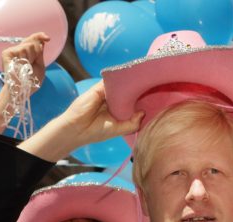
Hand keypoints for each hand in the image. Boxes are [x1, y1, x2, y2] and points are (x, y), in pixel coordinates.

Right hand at [1, 32, 49, 92]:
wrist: (24, 88)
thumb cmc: (32, 81)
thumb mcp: (40, 66)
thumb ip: (40, 54)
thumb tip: (41, 42)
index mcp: (26, 54)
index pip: (33, 41)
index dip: (40, 36)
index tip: (48, 38)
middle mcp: (19, 51)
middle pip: (31, 41)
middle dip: (37, 51)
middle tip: (34, 62)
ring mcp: (12, 52)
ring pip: (29, 45)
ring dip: (32, 57)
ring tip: (27, 66)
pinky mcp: (7, 53)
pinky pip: (22, 48)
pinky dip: (26, 56)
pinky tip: (23, 64)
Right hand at [18, 81, 144, 161]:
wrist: (76, 129)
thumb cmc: (96, 132)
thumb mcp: (118, 129)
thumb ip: (132, 123)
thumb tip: (143, 112)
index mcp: (118, 112)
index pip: (132, 104)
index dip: (142, 101)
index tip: (155, 98)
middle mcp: (113, 102)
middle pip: (128, 93)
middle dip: (139, 91)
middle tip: (154, 86)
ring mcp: (106, 95)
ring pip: (121, 86)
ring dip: (130, 84)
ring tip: (145, 80)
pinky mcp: (99, 89)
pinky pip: (111, 82)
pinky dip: (119, 80)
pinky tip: (131, 79)